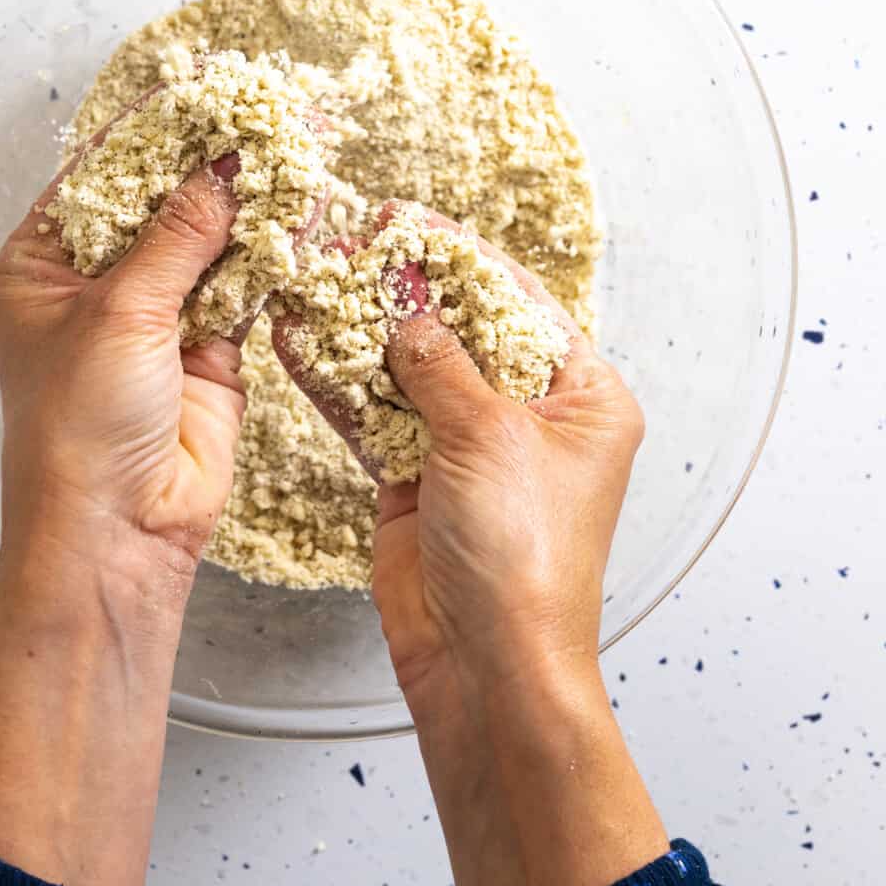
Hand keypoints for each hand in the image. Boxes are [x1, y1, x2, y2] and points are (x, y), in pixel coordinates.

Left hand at [0, 141, 248, 885]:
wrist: (119, 533)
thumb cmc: (79, 429)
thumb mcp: (120, 313)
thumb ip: (178, 234)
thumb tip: (222, 164)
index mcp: (42, 266)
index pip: (100, 178)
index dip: (152, 136)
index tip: (206, 93)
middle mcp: (96, 288)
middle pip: (159, 205)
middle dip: (208, 167)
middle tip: (263, 117)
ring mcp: (156, 320)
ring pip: (207, 244)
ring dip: (245, 210)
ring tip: (291, 155)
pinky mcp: (210, 354)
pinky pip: (242, 290)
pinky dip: (268, 260)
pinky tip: (297, 219)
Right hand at [273, 207, 665, 885]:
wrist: (487, 665)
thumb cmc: (525, 558)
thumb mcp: (491, 436)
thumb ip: (441, 361)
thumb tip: (409, 298)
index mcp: (584, 399)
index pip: (520, 304)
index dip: (461, 260)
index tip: (408, 220)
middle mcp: (530, 418)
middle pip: (461, 330)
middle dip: (404, 287)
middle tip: (350, 237)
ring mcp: (471, 449)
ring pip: (410, 370)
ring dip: (362, 328)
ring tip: (314, 272)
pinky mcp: (417, 480)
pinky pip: (377, 415)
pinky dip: (340, 382)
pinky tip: (301, 339)